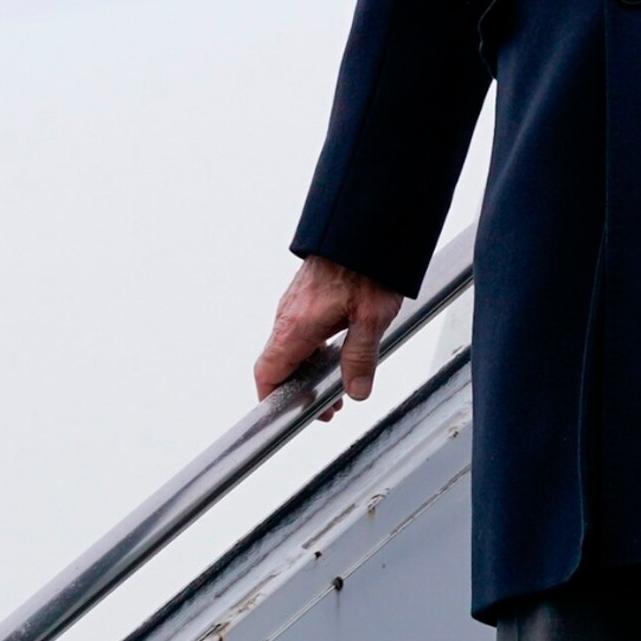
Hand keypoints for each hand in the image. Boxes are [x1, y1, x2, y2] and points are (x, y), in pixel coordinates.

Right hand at [254, 255, 403, 418]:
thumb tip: (355, 390)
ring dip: (310, 368)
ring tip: (340, 380)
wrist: (364, 225)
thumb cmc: (366, 265)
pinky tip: (340, 348)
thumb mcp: (372, 317)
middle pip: (280, 364)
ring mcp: (294, 304)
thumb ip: (361, 357)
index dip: (275, 399)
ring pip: (292, 346)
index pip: (268, 374)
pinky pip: (301, 329)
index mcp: (296, 327)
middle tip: (330, 405)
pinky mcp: (306, 294)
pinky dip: (314, 347)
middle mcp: (288, 316)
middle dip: (301, 389)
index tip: (293, 414)